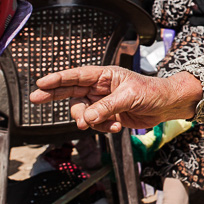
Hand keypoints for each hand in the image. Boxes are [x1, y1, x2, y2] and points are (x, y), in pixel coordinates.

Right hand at [30, 67, 202, 132]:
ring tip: (100, 124)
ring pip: (83, 112)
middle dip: (54, 95)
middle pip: (72, 91)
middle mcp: (101, 88)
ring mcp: (104, 102)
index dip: (58, 79)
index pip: (77, 75)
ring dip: (87, 120)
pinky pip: (96, 124)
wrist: (168, 105)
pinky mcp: (109, 116)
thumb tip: (87, 118)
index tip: (42, 83)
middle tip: (36, 99)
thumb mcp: (130, 97)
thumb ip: (107, 107)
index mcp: (106, 75)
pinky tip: (116, 128)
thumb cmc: (153, 92)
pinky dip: (102, 128)